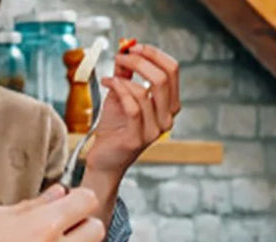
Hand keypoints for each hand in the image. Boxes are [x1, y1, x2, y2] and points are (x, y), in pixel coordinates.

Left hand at [85, 44, 180, 177]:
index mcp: (170, 106)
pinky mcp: (137, 139)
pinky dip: (119, 90)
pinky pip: (132, 107)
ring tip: (110, 76)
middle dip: (140, 61)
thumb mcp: (120, 96)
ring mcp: (154, 131)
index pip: (172, 70)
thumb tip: (126, 50)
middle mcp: (167, 119)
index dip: (154, 54)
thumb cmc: (113, 130)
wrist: (103, 161)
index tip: (134, 46)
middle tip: (121, 56)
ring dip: (124, 77)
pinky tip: (108, 83)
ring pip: (145, 92)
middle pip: (162, 78)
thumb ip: (126, 75)